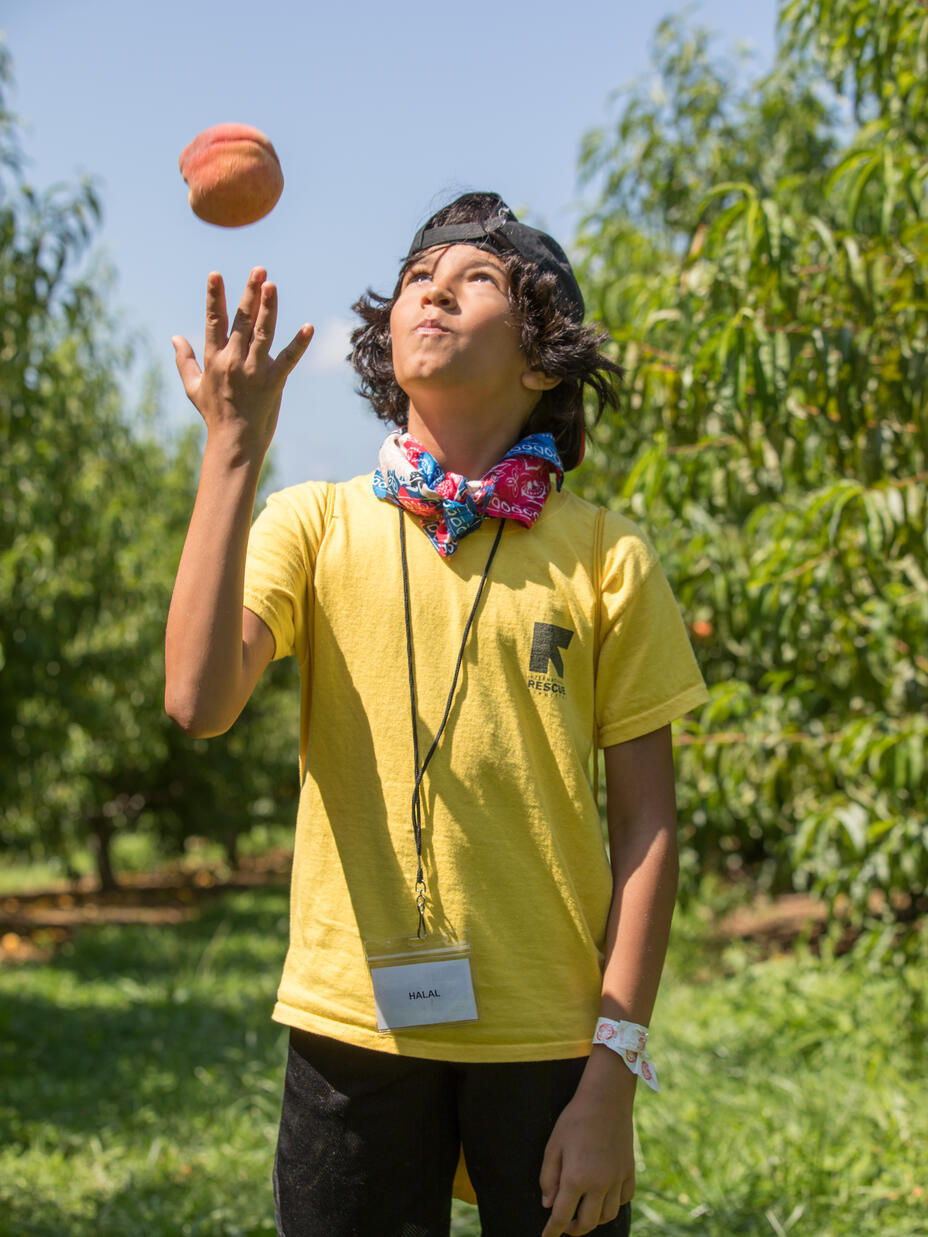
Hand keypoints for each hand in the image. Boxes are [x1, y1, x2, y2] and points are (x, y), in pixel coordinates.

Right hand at [172, 267, 312, 458]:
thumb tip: (174, 337)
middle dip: (249, 293)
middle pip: (242, 321)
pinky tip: (308, 328)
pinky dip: (298, 344)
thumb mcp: (193, 388)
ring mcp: (253, 371)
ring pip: (262, 334)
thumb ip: (184, 361)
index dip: (214, 297)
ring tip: (272, 285)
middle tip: (258, 269)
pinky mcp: (273, 383)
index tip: (215, 274)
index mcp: (214, 359)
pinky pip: (288, 360)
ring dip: (268, 308)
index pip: (213, 321)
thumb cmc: (215, 415)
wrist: (234, 443)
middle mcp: (232, 361)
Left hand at [539, 1073, 634, 1236]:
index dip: (552, 1231)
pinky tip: (605, 1196)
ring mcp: (617, 1179)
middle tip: (565, 1225)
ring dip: (594, 1219)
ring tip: (584, 1211)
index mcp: (576, 1178)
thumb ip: (548, 1178)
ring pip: (608, 1216)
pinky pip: (624, 1199)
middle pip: (587, 1223)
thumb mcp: (553, 1146)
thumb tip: (548, 1205)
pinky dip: (614, 1204)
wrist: (606, 1099)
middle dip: (574, 1230)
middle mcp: (599, 1184)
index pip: (562, 1216)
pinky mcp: (629, 1172)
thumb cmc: (575, 1119)